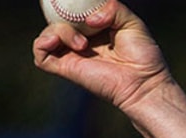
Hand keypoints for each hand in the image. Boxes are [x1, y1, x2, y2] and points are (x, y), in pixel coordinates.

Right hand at [32, 0, 174, 113]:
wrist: (145, 82)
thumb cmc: (143, 55)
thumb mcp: (132, 22)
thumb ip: (112, 8)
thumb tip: (88, 18)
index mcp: (95, 27)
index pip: (73, 10)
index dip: (70, 3)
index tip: (75, 1)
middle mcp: (80, 38)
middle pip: (57, 17)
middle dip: (62, 12)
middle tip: (81, 19)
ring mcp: (71, 53)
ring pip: (48, 32)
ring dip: (60, 31)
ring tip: (83, 44)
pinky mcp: (66, 68)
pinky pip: (40, 53)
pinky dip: (43, 42)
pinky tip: (58, 42)